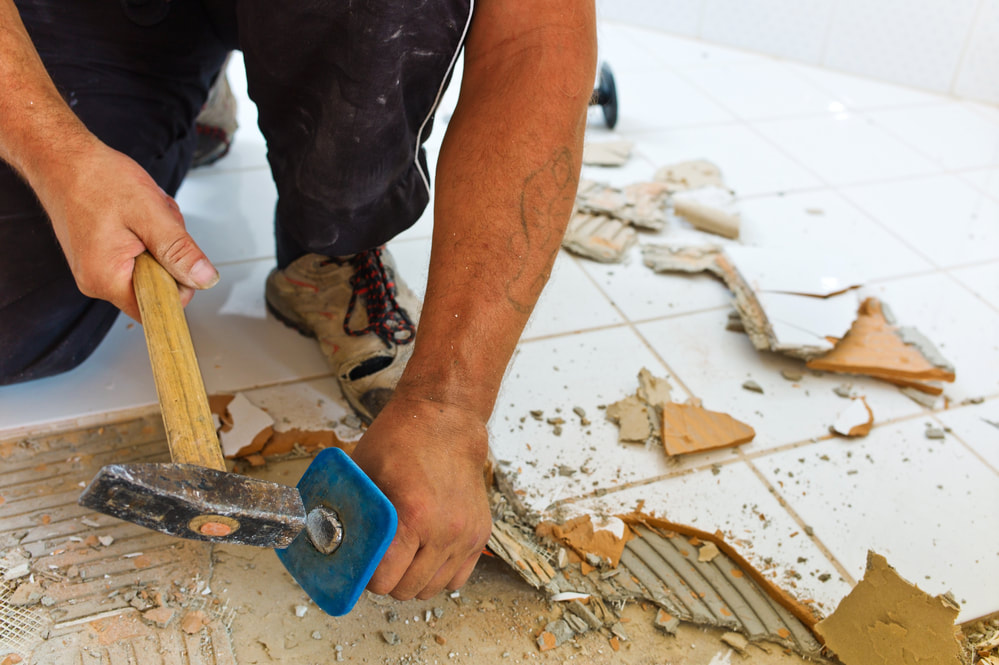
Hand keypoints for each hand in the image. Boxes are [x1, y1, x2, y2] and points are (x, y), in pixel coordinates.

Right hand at [38, 142, 217, 319]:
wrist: (60, 157)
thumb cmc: (96, 178)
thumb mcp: (150, 214)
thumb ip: (179, 251)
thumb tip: (205, 279)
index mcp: (107, 280)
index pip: (159, 307)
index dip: (179, 283)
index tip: (178, 253)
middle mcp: (96, 281)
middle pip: (157, 284)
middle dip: (168, 252)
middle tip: (155, 221)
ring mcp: (95, 269)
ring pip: (150, 265)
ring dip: (158, 238)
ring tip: (142, 211)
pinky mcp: (98, 256)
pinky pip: (136, 254)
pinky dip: (145, 233)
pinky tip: (135, 213)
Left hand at [350, 395, 493, 599]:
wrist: (446, 421)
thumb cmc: (402, 440)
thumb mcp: (363, 473)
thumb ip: (351, 512)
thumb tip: (327, 542)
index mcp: (414, 515)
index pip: (385, 579)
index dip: (367, 576)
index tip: (362, 565)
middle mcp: (445, 530)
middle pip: (408, 590)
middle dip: (389, 581)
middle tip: (380, 562)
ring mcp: (465, 534)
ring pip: (434, 588)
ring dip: (414, 580)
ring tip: (403, 558)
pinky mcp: (480, 533)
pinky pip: (458, 577)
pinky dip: (440, 574)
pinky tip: (426, 555)